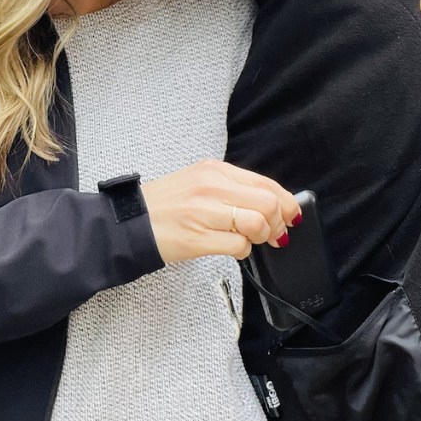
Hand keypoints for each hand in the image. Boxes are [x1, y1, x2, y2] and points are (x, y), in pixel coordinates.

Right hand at [141, 160, 299, 263]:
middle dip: (278, 224)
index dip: (286, 203)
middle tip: (274, 235)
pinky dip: (242, 250)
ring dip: (261, 237)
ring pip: (256, 224)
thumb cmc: (164, 205)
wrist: (129, 222)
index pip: (266, 184)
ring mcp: (204, 212)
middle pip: (267, 204)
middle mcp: (211, 187)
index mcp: (214, 170)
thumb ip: (232, 188)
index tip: (290, 216)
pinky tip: (231, 248)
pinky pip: (238, 246)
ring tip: (250, 240)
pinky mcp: (198, 238)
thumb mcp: (199, 182)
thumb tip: (271, 203)